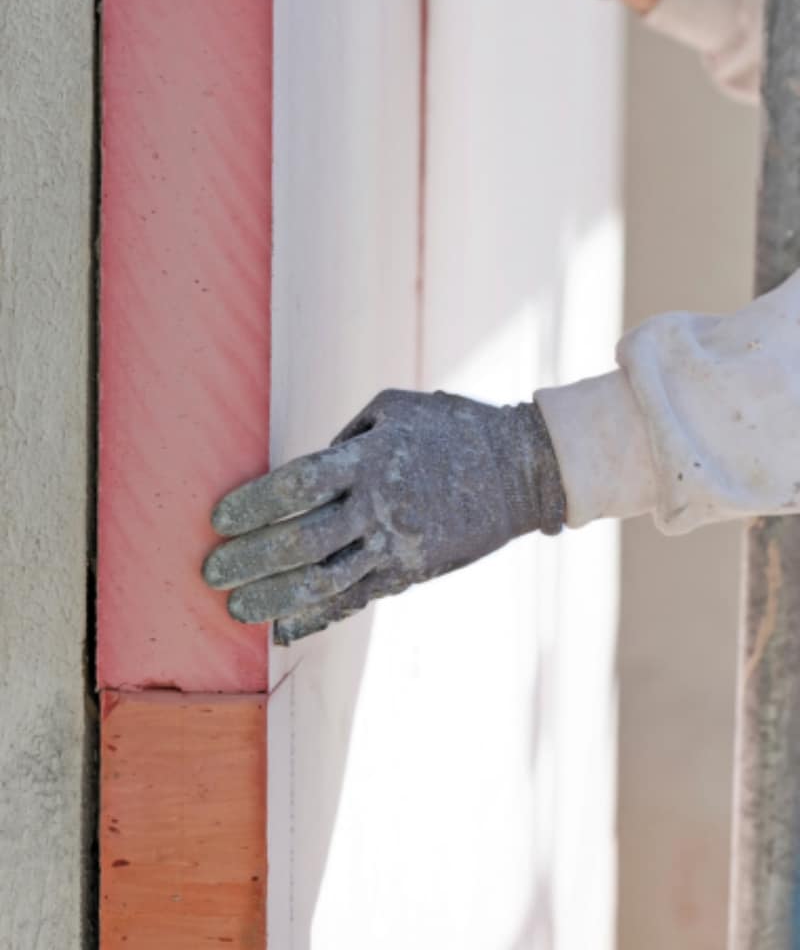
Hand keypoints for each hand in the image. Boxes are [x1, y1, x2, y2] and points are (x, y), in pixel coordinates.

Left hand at [203, 389, 565, 643]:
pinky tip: (286, 628)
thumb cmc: (452, 426)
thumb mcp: (395, 409)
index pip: (298, 484)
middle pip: (302, 541)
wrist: (522, 469)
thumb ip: (344, 436)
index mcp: (371, 457)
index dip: (254, 504)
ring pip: (325, 580)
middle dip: (250, 559)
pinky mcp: (413, 571)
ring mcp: (398, 543)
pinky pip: (358, 599)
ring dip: (274, 598)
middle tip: (211, 572)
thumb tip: (302, 473)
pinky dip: (319, 616)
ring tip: (236, 611)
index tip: (219, 519)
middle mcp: (380, 504)